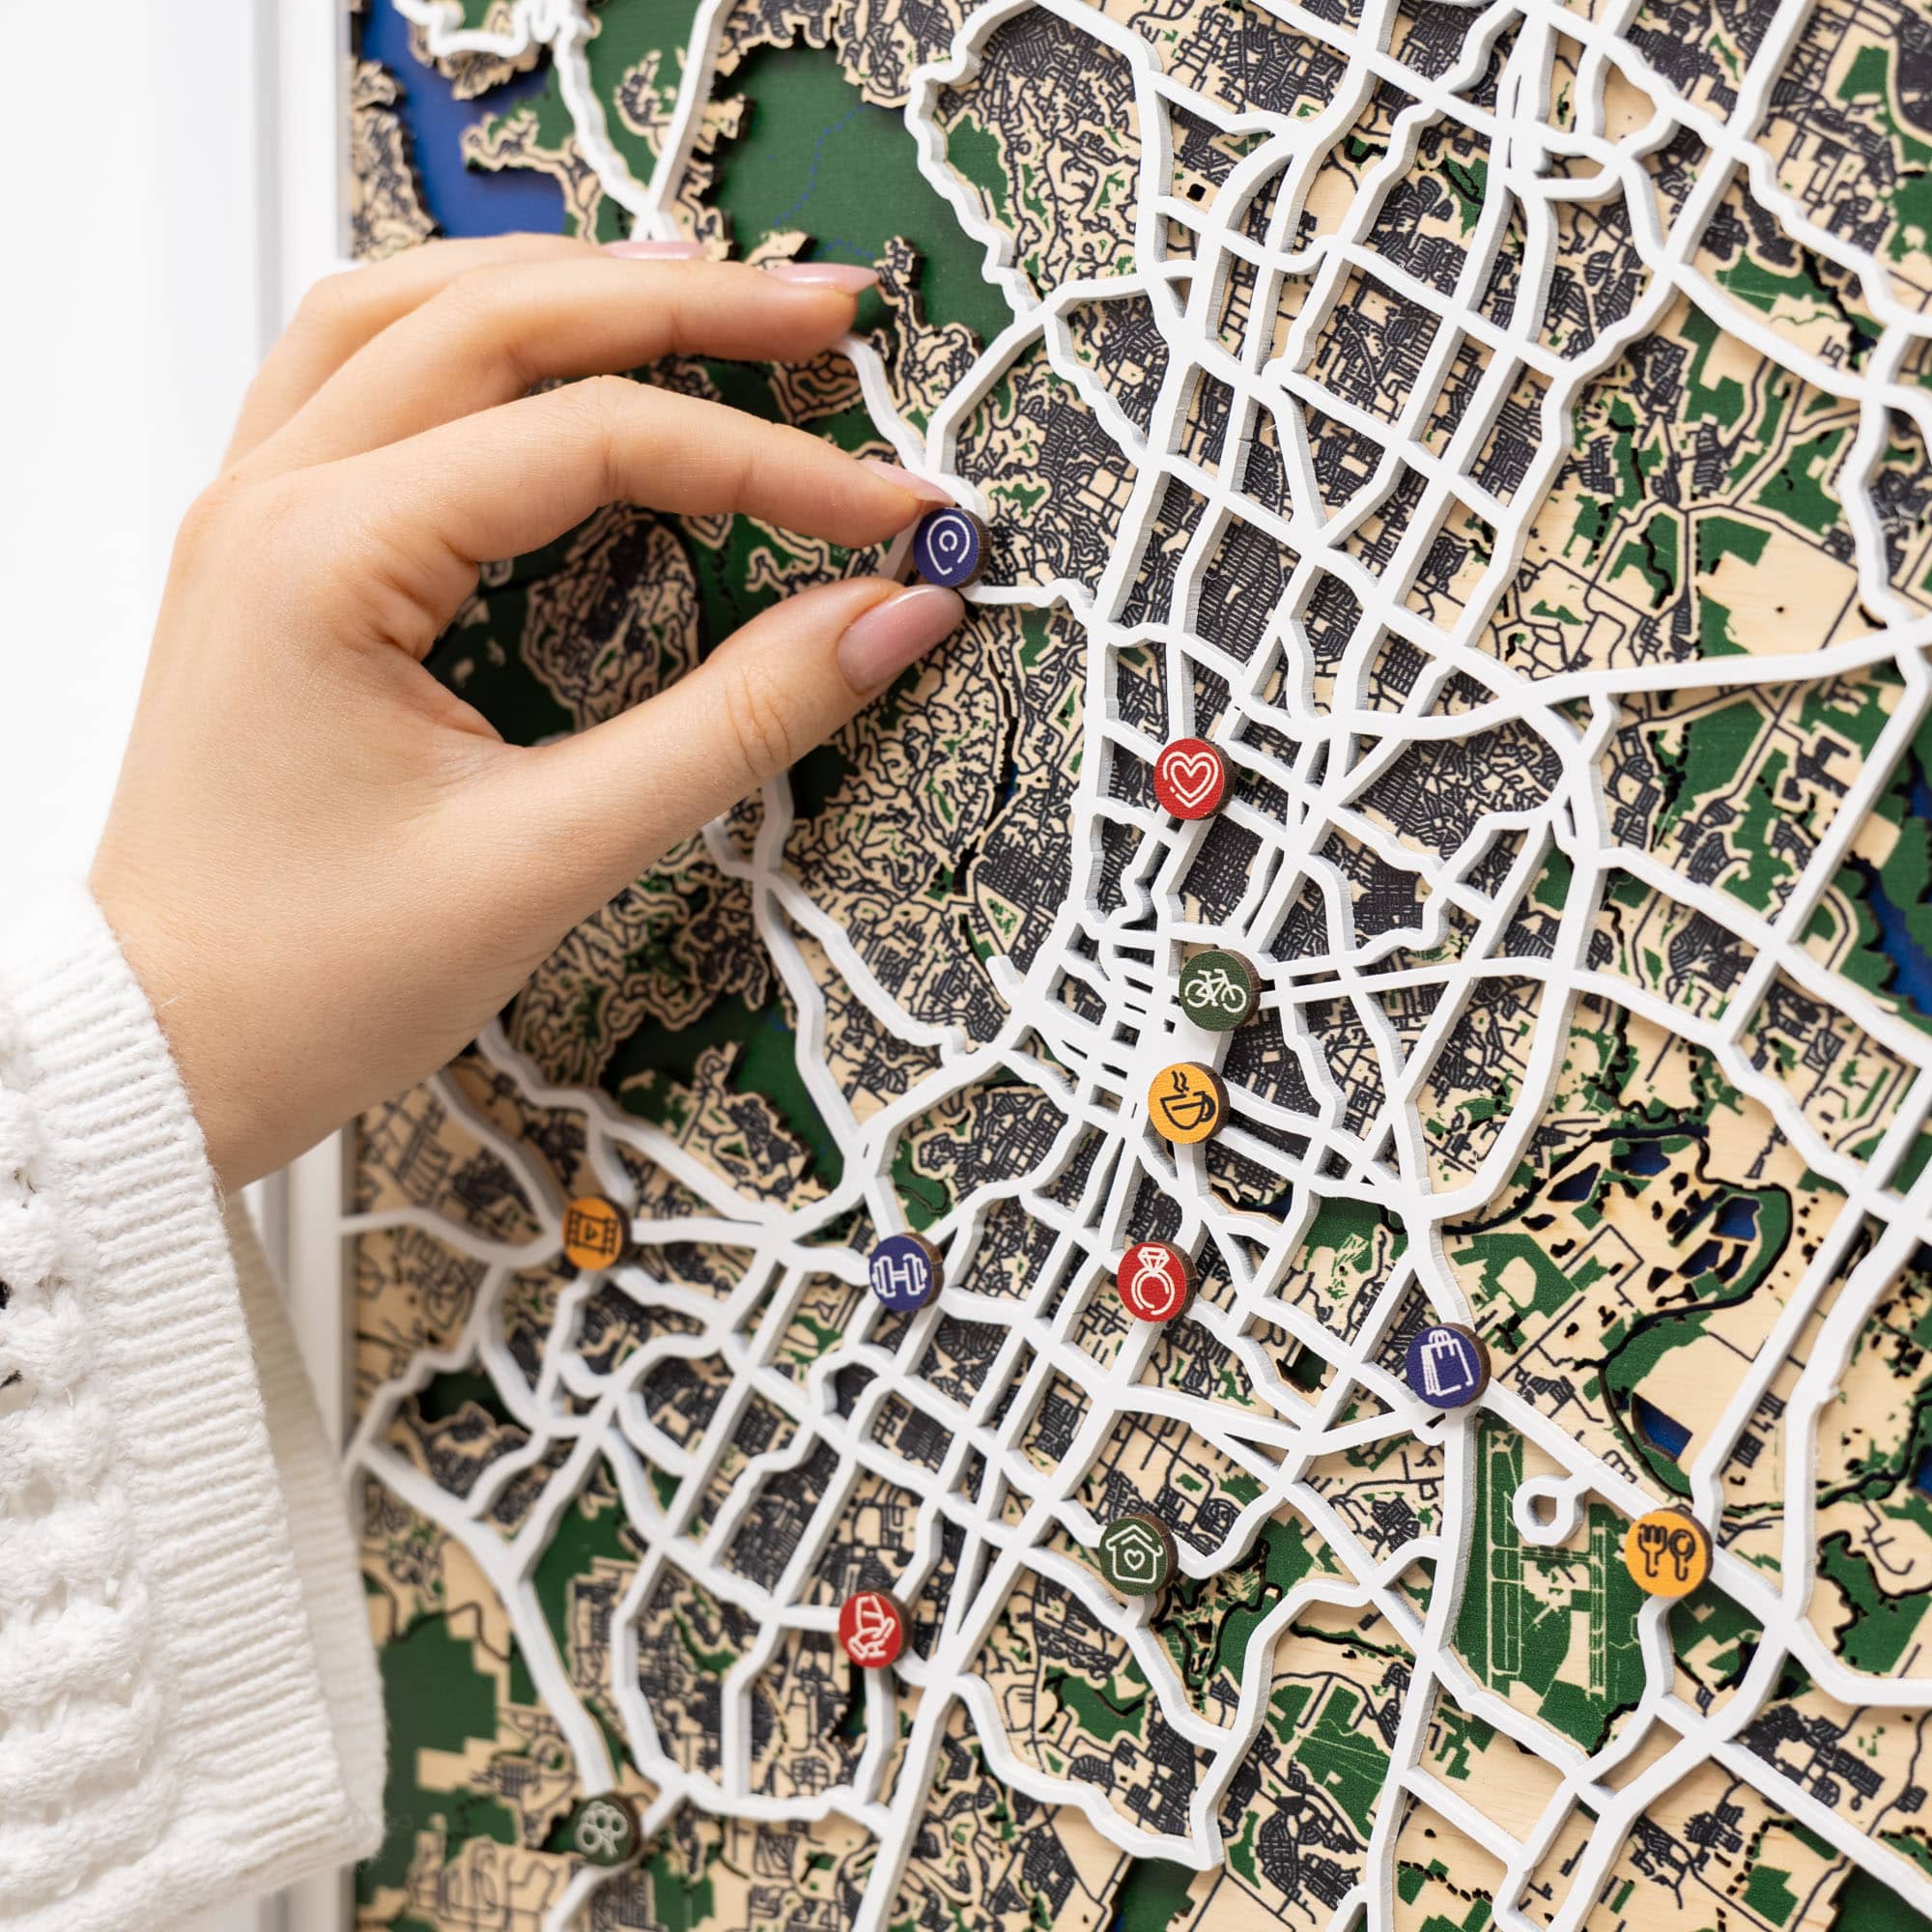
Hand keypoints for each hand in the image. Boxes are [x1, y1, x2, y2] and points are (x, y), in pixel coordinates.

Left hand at [90, 236, 963, 1191]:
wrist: (163, 1046)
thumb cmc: (316, 978)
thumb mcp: (554, 858)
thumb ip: (735, 724)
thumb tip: (887, 622)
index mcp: (327, 560)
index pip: (594, 442)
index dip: (768, 467)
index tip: (891, 512)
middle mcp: (273, 499)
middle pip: (499, 315)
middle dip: (682, 300)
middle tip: (825, 314)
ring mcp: (253, 510)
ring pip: (409, 308)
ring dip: (562, 284)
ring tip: (699, 293)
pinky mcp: (265, 549)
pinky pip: (355, 372)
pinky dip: (464, 330)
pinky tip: (541, 346)